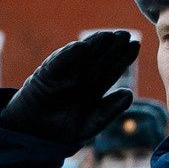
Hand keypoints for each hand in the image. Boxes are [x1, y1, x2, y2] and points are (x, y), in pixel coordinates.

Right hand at [0, 31, 140, 147]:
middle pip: (99, 60)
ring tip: (107, 36)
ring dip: (93, 45)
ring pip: (82, 57)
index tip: (135, 46)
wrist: (34, 132)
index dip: (123, 58)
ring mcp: (64, 74)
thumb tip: (128, 94)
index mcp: (94, 88)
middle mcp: (81, 77)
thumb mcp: (90, 125)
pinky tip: (81, 47)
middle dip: (112, 47)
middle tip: (124, 35)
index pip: (112, 70)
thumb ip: (109, 111)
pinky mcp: (46, 74)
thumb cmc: (63, 129)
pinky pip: (59, 63)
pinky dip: (69, 55)